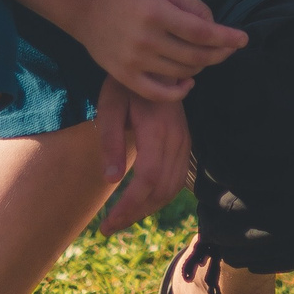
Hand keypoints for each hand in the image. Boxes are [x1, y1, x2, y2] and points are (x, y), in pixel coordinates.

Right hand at [69, 0, 246, 102]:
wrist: (86, 6)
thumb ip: (191, 4)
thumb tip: (214, 27)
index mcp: (157, 13)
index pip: (201, 32)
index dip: (226, 38)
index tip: (244, 40)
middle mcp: (145, 39)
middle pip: (195, 55)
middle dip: (219, 53)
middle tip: (230, 49)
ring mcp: (133, 60)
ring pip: (181, 72)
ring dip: (201, 66)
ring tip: (206, 56)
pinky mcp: (123, 76)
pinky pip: (157, 93)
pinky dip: (178, 92)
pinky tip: (189, 81)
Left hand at [95, 79, 192, 232]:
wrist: (156, 66)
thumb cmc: (125, 84)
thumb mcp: (109, 105)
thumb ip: (111, 142)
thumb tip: (110, 181)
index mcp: (156, 129)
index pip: (148, 178)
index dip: (129, 206)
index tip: (107, 224)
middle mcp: (176, 138)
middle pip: (162, 189)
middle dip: (136, 213)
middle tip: (109, 227)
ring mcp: (185, 140)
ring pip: (173, 187)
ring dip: (148, 208)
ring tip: (122, 218)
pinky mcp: (186, 142)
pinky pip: (178, 178)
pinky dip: (160, 196)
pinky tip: (141, 201)